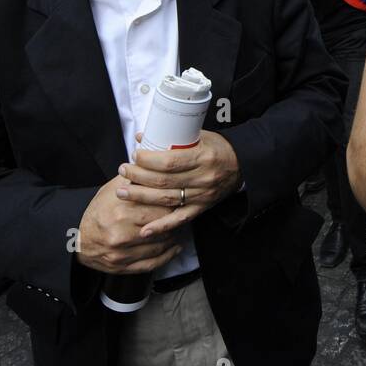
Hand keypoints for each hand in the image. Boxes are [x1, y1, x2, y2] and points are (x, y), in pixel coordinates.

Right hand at [75, 174, 183, 275]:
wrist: (75, 239)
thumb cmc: (97, 212)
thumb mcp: (111, 190)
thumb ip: (134, 179)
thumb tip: (154, 166)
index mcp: (121, 211)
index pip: (159, 206)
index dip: (172, 203)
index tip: (179, 199)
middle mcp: (122, 234)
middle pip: (162, 227)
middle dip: (175, 221)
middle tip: (182, 214)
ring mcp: (122, 253)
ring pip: (160, 246)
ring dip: (174, 237)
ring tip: (179, 228)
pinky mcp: (123, 267)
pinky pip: (152, 263)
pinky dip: (168, 255)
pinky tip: (175, 247)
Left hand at [116, 130, 241, 235]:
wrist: (242, 164)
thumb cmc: (218, 148)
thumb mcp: (200, 136)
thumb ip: (173, 137)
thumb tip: (143, 137)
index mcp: (203, 157)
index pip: (170, 162)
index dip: (149, 160)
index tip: (135, 155)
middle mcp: (203, 178)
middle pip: (164, 181)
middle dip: (139, 176)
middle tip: (123, 170)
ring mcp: (202, 196)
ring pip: (167, 200)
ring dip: (141, 197)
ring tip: (122, 192)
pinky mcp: (201, 208)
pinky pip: (179, 219)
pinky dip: (161, 226)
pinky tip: (145, 230)